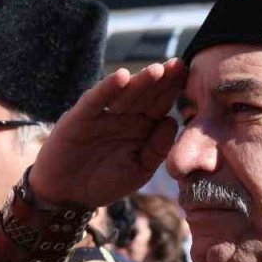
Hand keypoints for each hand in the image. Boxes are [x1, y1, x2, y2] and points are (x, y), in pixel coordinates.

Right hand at [30, 60, 183, 207]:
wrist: (67, 196)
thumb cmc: (104, 184)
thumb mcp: (138, 171)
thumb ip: (156, 150)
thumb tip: (173, 121)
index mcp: (142, 128)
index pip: (161, 104)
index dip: (174, 91)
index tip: (194, 78)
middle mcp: (124, 116)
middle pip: (146, 94)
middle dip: (162, 80)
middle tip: (180, 65)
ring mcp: (103, 114)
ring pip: (125, 94)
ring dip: (140, 81)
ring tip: (158, 71)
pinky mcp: (81, 117)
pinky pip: (96, 100)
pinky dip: (107, 88)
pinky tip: (121, 77)